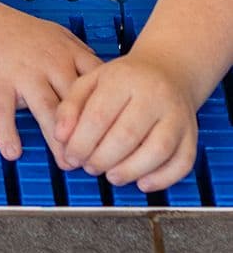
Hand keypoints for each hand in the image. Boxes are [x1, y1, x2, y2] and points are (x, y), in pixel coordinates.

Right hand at [0, 9, 99, 161]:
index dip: (111, 113)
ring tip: (66, 164)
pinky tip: (12, 151)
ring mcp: (23, 72)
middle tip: (95, 161)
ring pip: (48, 111)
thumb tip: (100, 73)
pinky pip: (3, 112)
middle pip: (77, 104)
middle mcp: (49, 62)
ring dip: (58, 141)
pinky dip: (7, 133)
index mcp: (67, 52)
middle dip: (88, 135)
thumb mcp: (51, 33)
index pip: (100, 86)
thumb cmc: (7, 29)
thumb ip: (76, 53)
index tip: (115, 135)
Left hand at [50, 50, 198, 192]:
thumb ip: (70, 107)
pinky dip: (163, 178)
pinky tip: (142, 183)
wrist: (167, 70)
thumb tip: (60, 137)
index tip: (71, 156)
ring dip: (131, 170)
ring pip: (158, 150)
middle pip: (127, 135)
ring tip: (111, 176)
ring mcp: (177, 116)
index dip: (82, 142)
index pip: (98, 115)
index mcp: (122, 79)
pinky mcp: (192, 134)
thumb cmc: (123, 80)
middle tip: (90, 167)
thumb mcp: (90, 81)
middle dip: (103, 158)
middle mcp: (154, 96)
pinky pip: (183, 162)